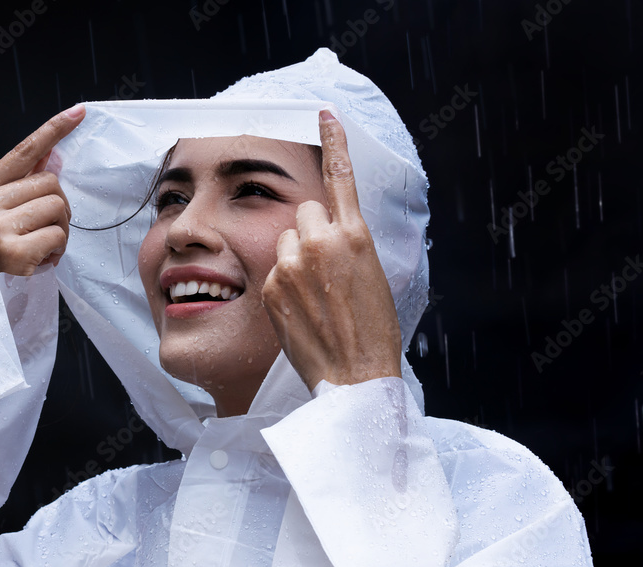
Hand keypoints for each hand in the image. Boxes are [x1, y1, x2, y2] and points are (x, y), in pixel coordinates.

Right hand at [0, 104, 85, 298]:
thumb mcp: (0, 215)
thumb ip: (23, 187)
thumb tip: (53, 156)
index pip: (22, 153)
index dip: (53, 130)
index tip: (79, 112)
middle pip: (50, 183)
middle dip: (60, 208)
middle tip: (46, 232)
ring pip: (58, 207)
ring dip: (61, 231)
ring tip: (42, 248)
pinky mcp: (10, 251)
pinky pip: (58, 235)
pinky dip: (58, 250)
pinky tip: (41, 261)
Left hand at [262, 109, 401, 390]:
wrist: (353, 376)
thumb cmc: (372, 331)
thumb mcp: (372, 275)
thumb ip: (347, 244)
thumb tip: (329, 230)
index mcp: (355, 236)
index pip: (340, 177)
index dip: (333, 141)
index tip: (323, 113)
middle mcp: (321, 242)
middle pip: (303, 212)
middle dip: (310, 232)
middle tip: (324, 270)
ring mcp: (291, 264)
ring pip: (283, 240)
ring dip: (292, 257)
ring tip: (313, 295)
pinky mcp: (270, 287)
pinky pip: (271, 270)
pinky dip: (281, 283)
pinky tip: (300, 309)